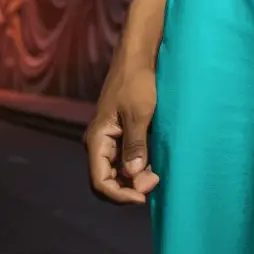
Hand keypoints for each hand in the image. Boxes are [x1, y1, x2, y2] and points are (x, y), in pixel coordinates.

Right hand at [84, 61, 159, 203]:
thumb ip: (135, 146)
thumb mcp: (139, 114)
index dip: (121, 195)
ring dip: (135, 177)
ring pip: (118, 171)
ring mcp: (109, 139)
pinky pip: (125, 158)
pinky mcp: (120, 133)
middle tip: (155, 182)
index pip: (100, 182)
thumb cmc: (137, 82)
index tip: (144, 196)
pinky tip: (154, 163)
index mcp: (96, 140)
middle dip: (129, 187)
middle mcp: (98, 143)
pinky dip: (138, 165)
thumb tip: (134, 176)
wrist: (137, 57)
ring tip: (157, 174)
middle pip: (108, 180)